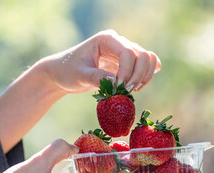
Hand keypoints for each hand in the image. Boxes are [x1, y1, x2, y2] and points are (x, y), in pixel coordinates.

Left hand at [40, 29, 161, 92]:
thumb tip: (116, 83)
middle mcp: (119, 42)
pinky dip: (147, 77)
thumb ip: (96, 78)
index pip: (128, 53)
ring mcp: (126, 52)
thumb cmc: (68, 71)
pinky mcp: (129, 63)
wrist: (64, 73)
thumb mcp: (79, 75)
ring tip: (131, 90)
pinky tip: (135, 87)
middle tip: (126, 91)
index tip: (118, 88)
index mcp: (107, 39)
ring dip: (145, 77)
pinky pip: (148, 66)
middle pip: (144, 55)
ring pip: (149, 59)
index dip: (127, 72)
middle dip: (138, 76)